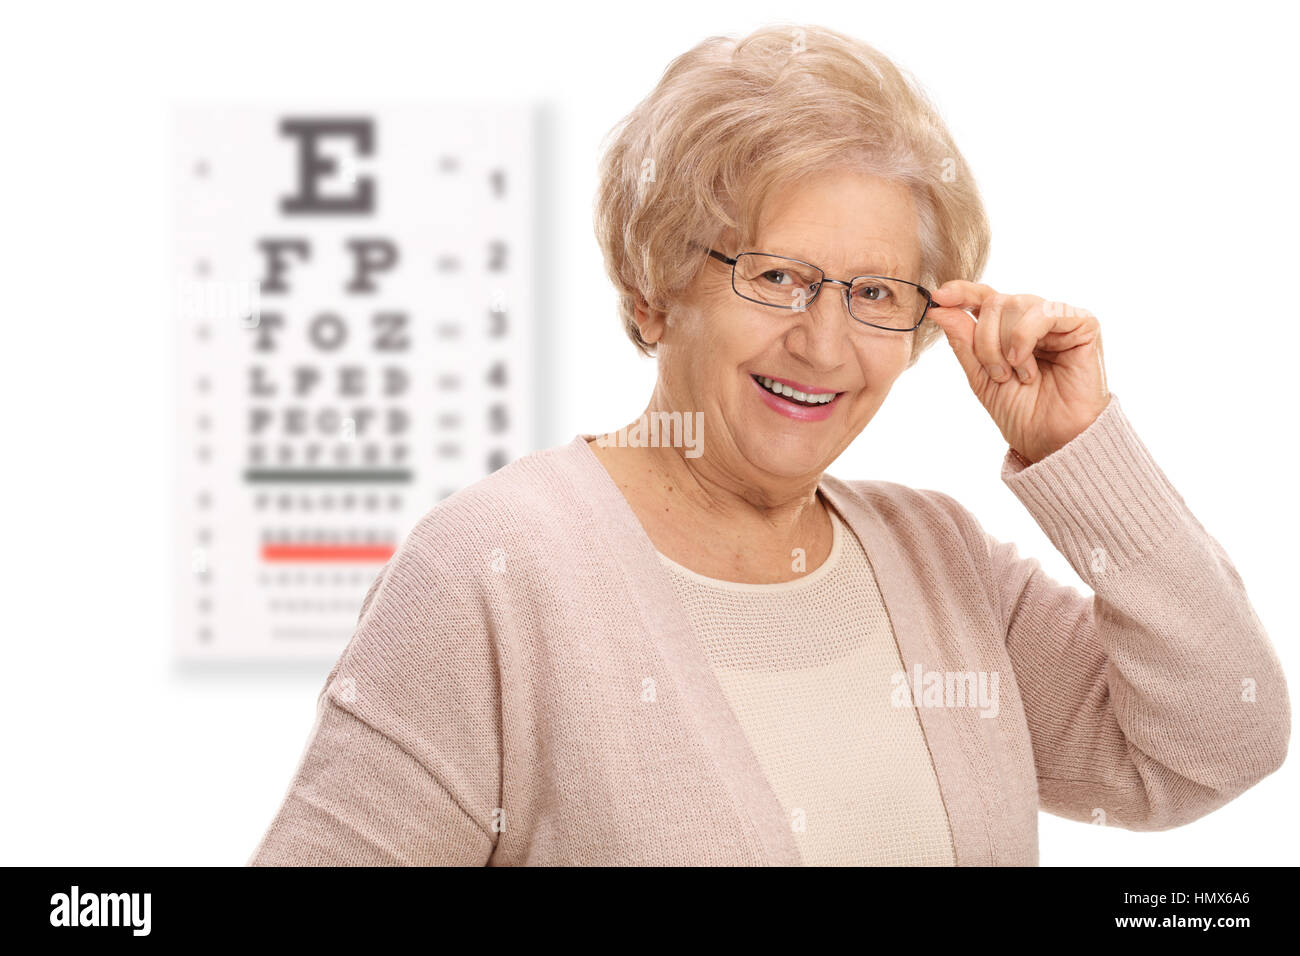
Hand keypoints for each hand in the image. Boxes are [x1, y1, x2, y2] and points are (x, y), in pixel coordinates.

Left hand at [926, 281, 1110, 463]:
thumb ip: (962, 340)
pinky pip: (1043, 312)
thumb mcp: (980, 376)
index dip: (961, 292)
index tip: (937, 298)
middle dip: (985, 342)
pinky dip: (1024, 338)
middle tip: (998, 375)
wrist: (1052, 438)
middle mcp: (1032, 317)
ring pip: (1014, 304)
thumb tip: (938, 307)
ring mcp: (1058, 319)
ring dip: (1005, 346)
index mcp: (1008, 327)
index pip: (983, 296)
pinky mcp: (1083, 324)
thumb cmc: (1021, 410)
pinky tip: (1026, 365)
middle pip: (994, 302)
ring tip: (1019, 376)